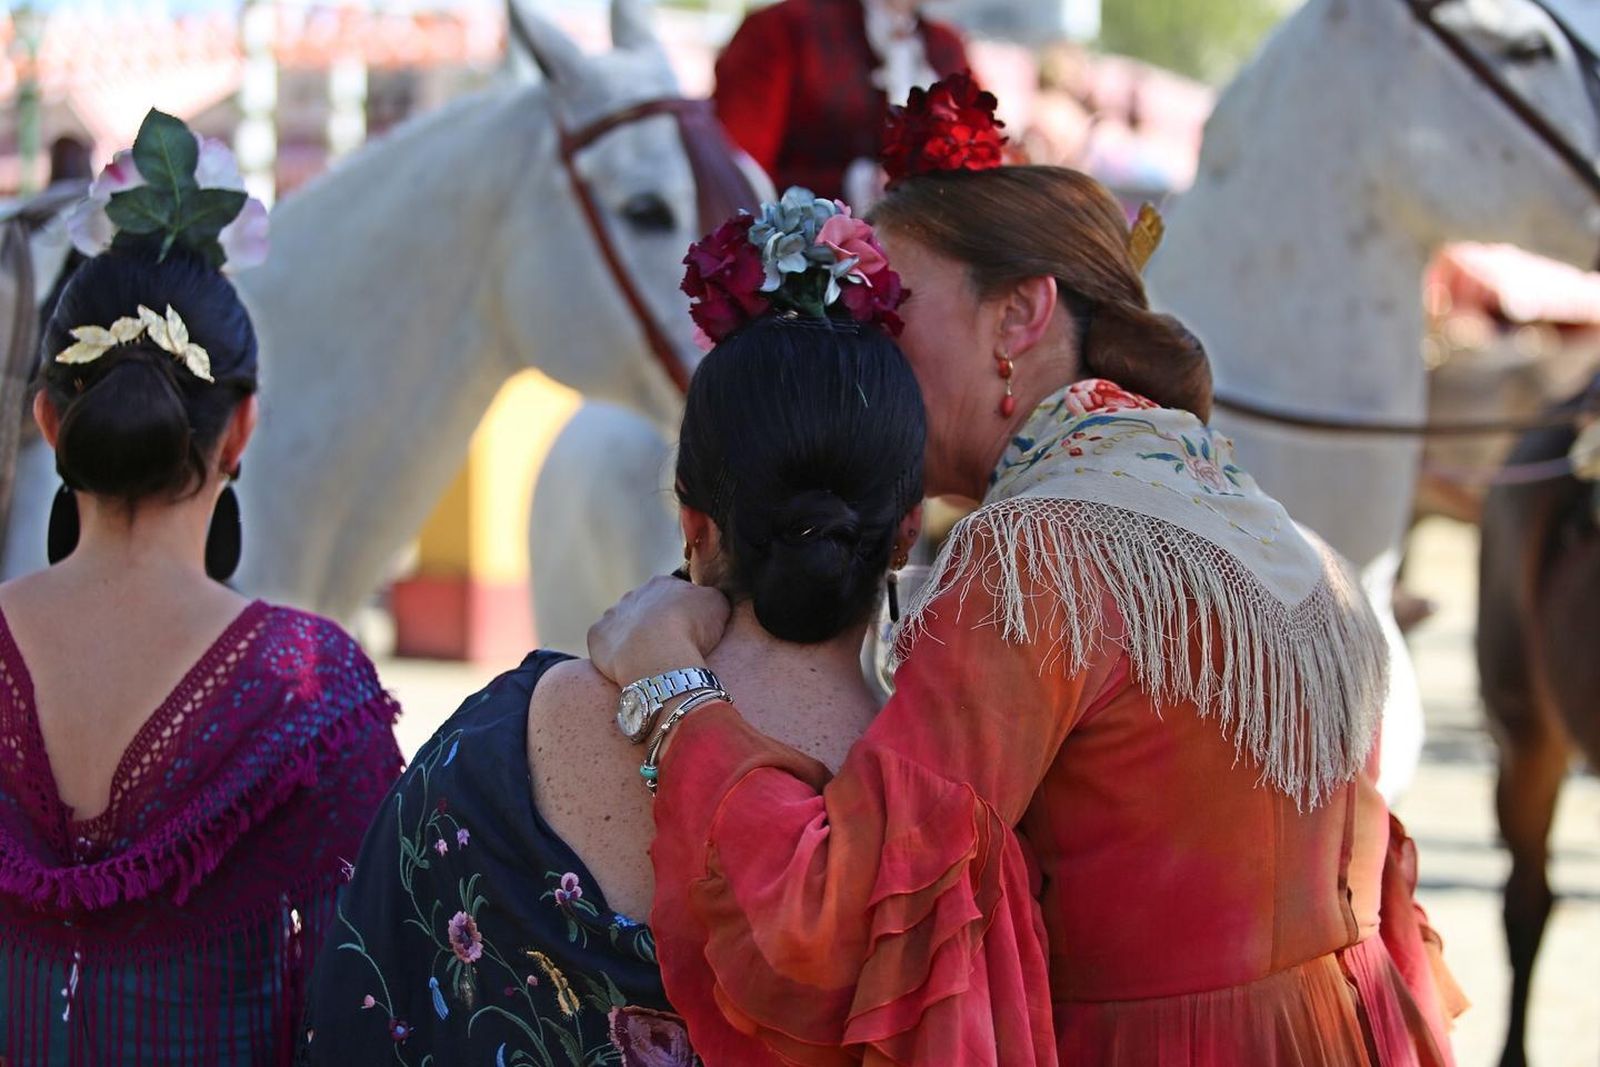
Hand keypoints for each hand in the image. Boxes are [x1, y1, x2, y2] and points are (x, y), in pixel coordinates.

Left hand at [587, 575, 731, 685]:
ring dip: (634, 639)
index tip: (690, 632)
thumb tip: (706, 600)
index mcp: (662, 584)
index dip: (683, 614)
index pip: (673, 594)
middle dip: (656, 625)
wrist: (656, 655)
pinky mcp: (596, 635)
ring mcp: (612, 614)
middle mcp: (634, 594)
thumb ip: (711, 596)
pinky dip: (616, 654)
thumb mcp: (717, 604)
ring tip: (649, 661)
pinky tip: (630, 667)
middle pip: (646, 609)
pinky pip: (605, 643)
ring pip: (624, 625)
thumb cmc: (691, 630)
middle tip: (669, 648)